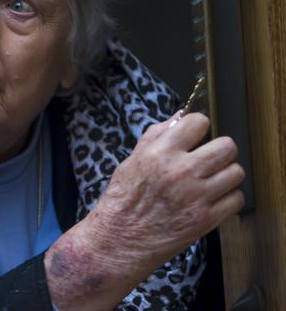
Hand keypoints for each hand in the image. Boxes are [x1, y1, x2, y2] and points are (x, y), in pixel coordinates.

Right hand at [93, 112, 244, 263]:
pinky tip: (212, 198)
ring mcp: (196, 196)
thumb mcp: (132, 160)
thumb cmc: (123, 199)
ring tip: (211, 179)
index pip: (198, 122)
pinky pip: (236, 199)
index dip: (198, 127)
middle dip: (219, 149)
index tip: (195, 135)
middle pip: (226, 146)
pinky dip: (227, 198)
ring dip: (225, 174)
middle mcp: (181, 171)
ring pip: (236, 172)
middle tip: (209, 157)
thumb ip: (156, 136)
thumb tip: (178, 116)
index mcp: (160, 153)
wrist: (120, 239)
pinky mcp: (205, 219)